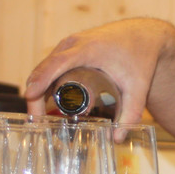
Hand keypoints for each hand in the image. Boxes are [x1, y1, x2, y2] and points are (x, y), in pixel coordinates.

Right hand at [24, 18, 174, 121]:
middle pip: (45, 69)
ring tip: (39, 118)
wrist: (144, 35)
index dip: (42, 79)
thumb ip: (131, 113)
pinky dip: (42, 82)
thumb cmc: (140, 57)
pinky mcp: (68, 49)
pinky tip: (42, 102)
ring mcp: (69, 45)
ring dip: (37, 90)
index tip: (30, 95)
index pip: (58, 63)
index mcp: (89, 49)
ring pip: (44, 68)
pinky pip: (49, 65)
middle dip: (35, 95)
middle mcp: (74, 44)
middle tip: (37, 122)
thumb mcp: (138, 87)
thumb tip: (116, 138)